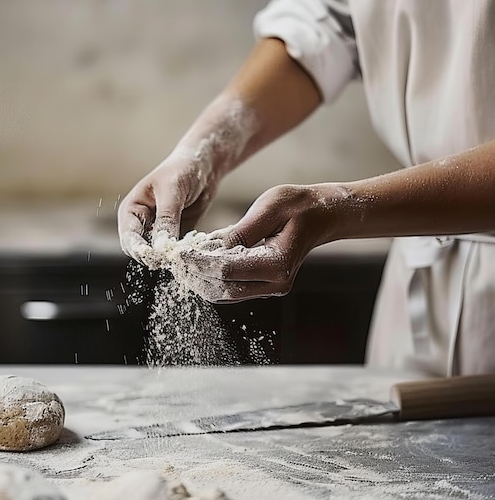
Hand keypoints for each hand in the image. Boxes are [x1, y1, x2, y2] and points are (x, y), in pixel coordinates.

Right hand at [117, 149, 220, 267]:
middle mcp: (141, 224)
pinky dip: (182, 254)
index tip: (157, 256)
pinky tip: (193, 249)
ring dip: (171, 256)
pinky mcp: (175, 236)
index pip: (129, 238)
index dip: (140, 250)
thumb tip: (162, 246)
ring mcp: (157, 231)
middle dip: (156, 256)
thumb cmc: (182, 170)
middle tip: (174, 256)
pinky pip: (175, 252)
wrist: (203, 166)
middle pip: (141, 251)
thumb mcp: (173, 192)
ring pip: (159, 254)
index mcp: (131, 210)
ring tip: (185, 252)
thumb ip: (167, 218)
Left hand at [178, 184, 344, 301]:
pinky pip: (234, 288)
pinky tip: (201, 263)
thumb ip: (240, 231)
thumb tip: (212, 248)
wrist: (323, 215)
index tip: (180, 252)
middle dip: (197, 276)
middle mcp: (276, 283)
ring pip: (226, 294)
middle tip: (176, 260)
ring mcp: (272, 288)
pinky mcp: (266, 286)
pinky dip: (214, 278)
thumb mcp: (268, 207)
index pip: (227, 270)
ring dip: (203, 280)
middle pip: (223, 289)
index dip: (200, 262)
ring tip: (184, 262)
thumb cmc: (298, 205)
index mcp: (277, 264)